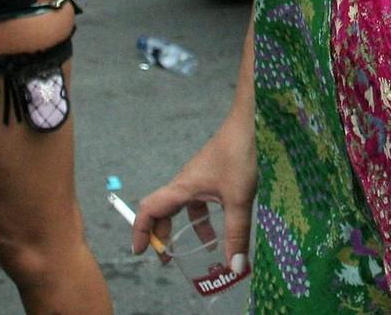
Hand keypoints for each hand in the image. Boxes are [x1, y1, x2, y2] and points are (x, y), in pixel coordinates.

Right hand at [132, 110, 257, 270]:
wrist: (250, 122)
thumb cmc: (239, 155)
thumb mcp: (239, 199)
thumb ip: (236, 234)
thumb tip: (235, 268)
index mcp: (182, 188)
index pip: (149, 209)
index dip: (141, 231)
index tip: (141, 251)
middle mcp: (185, 183)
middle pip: (163, 210)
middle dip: (162, 235)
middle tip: (167, 258)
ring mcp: (198, 178)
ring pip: (183, 206)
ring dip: (186, 228)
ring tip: (203, 248)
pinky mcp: (211, 174)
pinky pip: (199, 200)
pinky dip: (204, 217)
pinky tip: (223, 226)